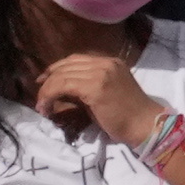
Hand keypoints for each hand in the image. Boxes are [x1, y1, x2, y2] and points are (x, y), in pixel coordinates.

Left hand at [34, 49, 159, 148]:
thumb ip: (87, 86)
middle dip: (48, 79)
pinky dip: (49, 95)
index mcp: (110, 62)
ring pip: (62, 75)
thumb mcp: (106, 94)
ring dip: (46, 90)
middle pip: (67, 65)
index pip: (76, 59)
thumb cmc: (128, 116)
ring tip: (42, 105)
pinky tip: (46, 107)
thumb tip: (63, 90)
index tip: (44, 82)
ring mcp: (101, 73)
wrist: (145, 125)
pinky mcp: (95, 87)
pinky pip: (63, 86)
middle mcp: (105, 63)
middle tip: (39, 95)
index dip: (56, 68)